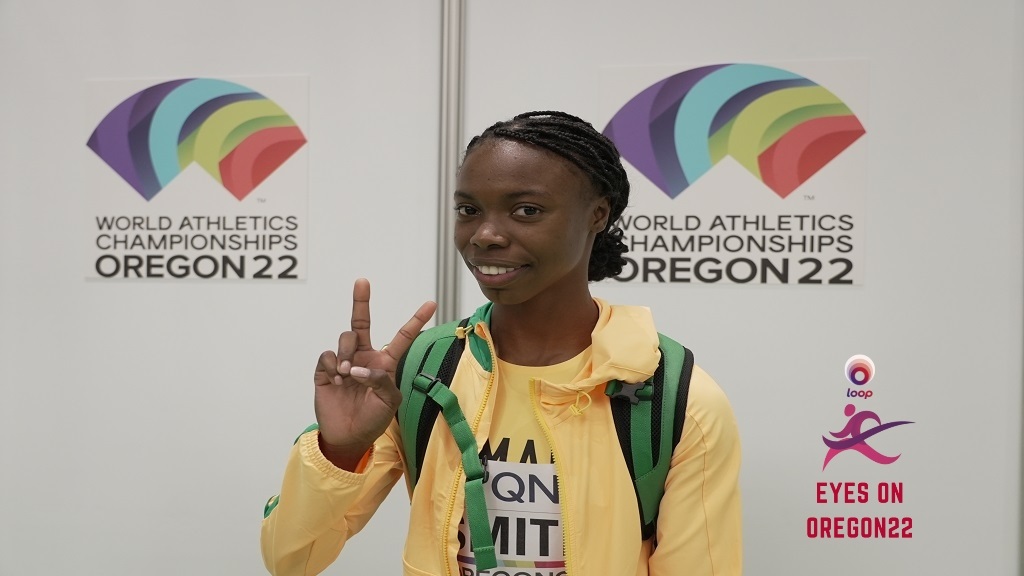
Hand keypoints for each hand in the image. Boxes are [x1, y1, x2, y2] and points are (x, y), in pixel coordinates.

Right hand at [313, 278, 436, 468]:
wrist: (348, 436)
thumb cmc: (374, 420)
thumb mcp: (390, 402)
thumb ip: (382, 381)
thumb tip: (359, 367)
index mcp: (385, 363)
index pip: (401, 337)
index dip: (415, 320)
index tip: (431, 303)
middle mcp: (364, 357)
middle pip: (361, 322)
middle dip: (361, 301)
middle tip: (362, 281)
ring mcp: (344, 362)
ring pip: (346, 338)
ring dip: (347, 352)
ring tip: (347, 374)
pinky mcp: (325, 370)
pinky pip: (328, 355)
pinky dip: (333, 366)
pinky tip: (337, 380)